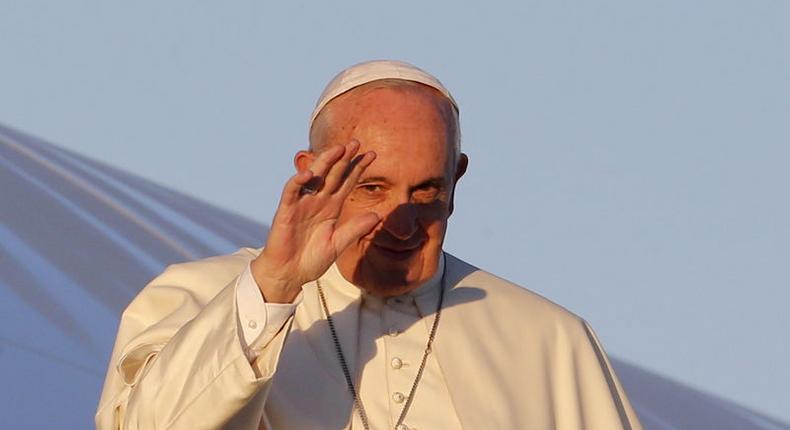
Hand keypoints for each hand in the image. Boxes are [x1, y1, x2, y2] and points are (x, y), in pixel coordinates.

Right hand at [250, 141, 378, 302]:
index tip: (372, 154)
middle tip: (356, 142)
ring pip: (314, 177)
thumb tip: (378, 215)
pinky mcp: (286, 211)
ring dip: (324, 162)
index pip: (346, 183)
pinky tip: (309, 173)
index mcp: (331, 208)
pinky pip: (292, 192)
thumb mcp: (338, 244)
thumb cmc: (311, 260)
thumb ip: (355, 229)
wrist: (289, 274)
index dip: (358, 169)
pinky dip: (298, 181)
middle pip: (333, 174)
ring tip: (338, 149)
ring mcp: (301, 204)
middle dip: (344, 159)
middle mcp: (317, 201)